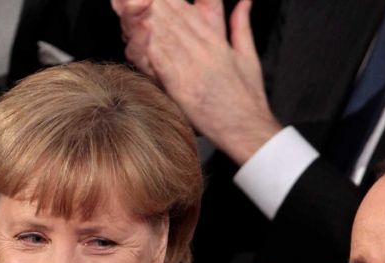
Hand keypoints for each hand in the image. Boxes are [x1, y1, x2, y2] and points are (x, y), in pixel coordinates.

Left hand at [116, 0, 280, 163]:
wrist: (248, 128)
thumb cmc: (248, 98)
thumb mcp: (248, 56)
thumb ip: (241, 26)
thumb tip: (244, 2)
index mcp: (217, 44)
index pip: (190, 14)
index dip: (172, 2)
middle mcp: (204, 52)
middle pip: (175, 22)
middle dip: (157, 7)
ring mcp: (193, 70)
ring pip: (167, 39)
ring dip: (149, 23)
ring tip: (135, 10)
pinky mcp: (184, 90)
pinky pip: (163, 65)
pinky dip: (151, 50)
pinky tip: (139, 38)